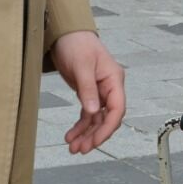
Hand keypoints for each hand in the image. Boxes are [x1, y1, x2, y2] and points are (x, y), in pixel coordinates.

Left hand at [49, 31, 124, 153]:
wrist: (65, 34)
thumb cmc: (76, 44)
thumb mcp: (81, 66)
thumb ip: (87, 90)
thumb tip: (93, 112)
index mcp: (114, 79)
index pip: (117, 109)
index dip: (108, 127)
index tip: (95, 141)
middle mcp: (109, 87)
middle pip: (107, 118)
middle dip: (95, 135)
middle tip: (81, 149)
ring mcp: (99, 91)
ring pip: (96, 119)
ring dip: (86, 134)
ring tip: (73, 147)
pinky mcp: (88, 93)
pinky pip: (87, 114)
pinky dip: (80, 126)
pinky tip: (71, 136)